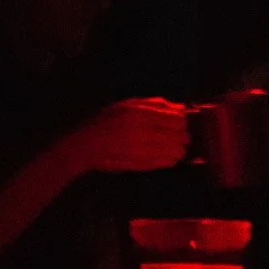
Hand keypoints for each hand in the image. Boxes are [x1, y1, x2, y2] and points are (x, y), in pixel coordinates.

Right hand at [69, 97, 191, 173]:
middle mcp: (144, 132)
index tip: (178, 122)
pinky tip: (167, 156)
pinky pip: (165, 163)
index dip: (182, 121)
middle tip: (179, 135)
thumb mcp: (128, 104)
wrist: (86, 145)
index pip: (177, 119)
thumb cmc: (107, 120)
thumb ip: (155, 103)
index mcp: (142, 114)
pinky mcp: (141, 164)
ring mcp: (143, 150)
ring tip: (173, 146)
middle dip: (182, 135)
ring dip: (178, 148)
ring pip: (175, 151)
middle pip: (179, 136)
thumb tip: (179, 107)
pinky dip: (170, 159)